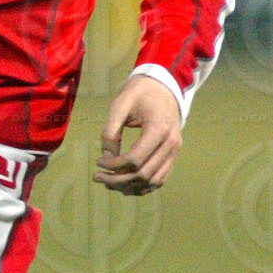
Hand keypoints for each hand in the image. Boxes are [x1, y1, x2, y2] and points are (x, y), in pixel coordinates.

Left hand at [94, 75, 181, 195]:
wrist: (163, 85)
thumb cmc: (139, 93)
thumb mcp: (120, 106)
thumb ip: (110, 132)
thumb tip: (105, 158)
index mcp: (159, 129)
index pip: (134, 160)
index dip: (113, 166)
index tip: (98, 162)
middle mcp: (171, 143)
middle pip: (143, 174)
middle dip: (118, 180)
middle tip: (98, 177)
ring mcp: (175, 150)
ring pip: (153, 181)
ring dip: (130, 187)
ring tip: (109, 183)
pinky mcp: (174, 154)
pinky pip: (160, 178)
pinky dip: (143, 186)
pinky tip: (125, 185)